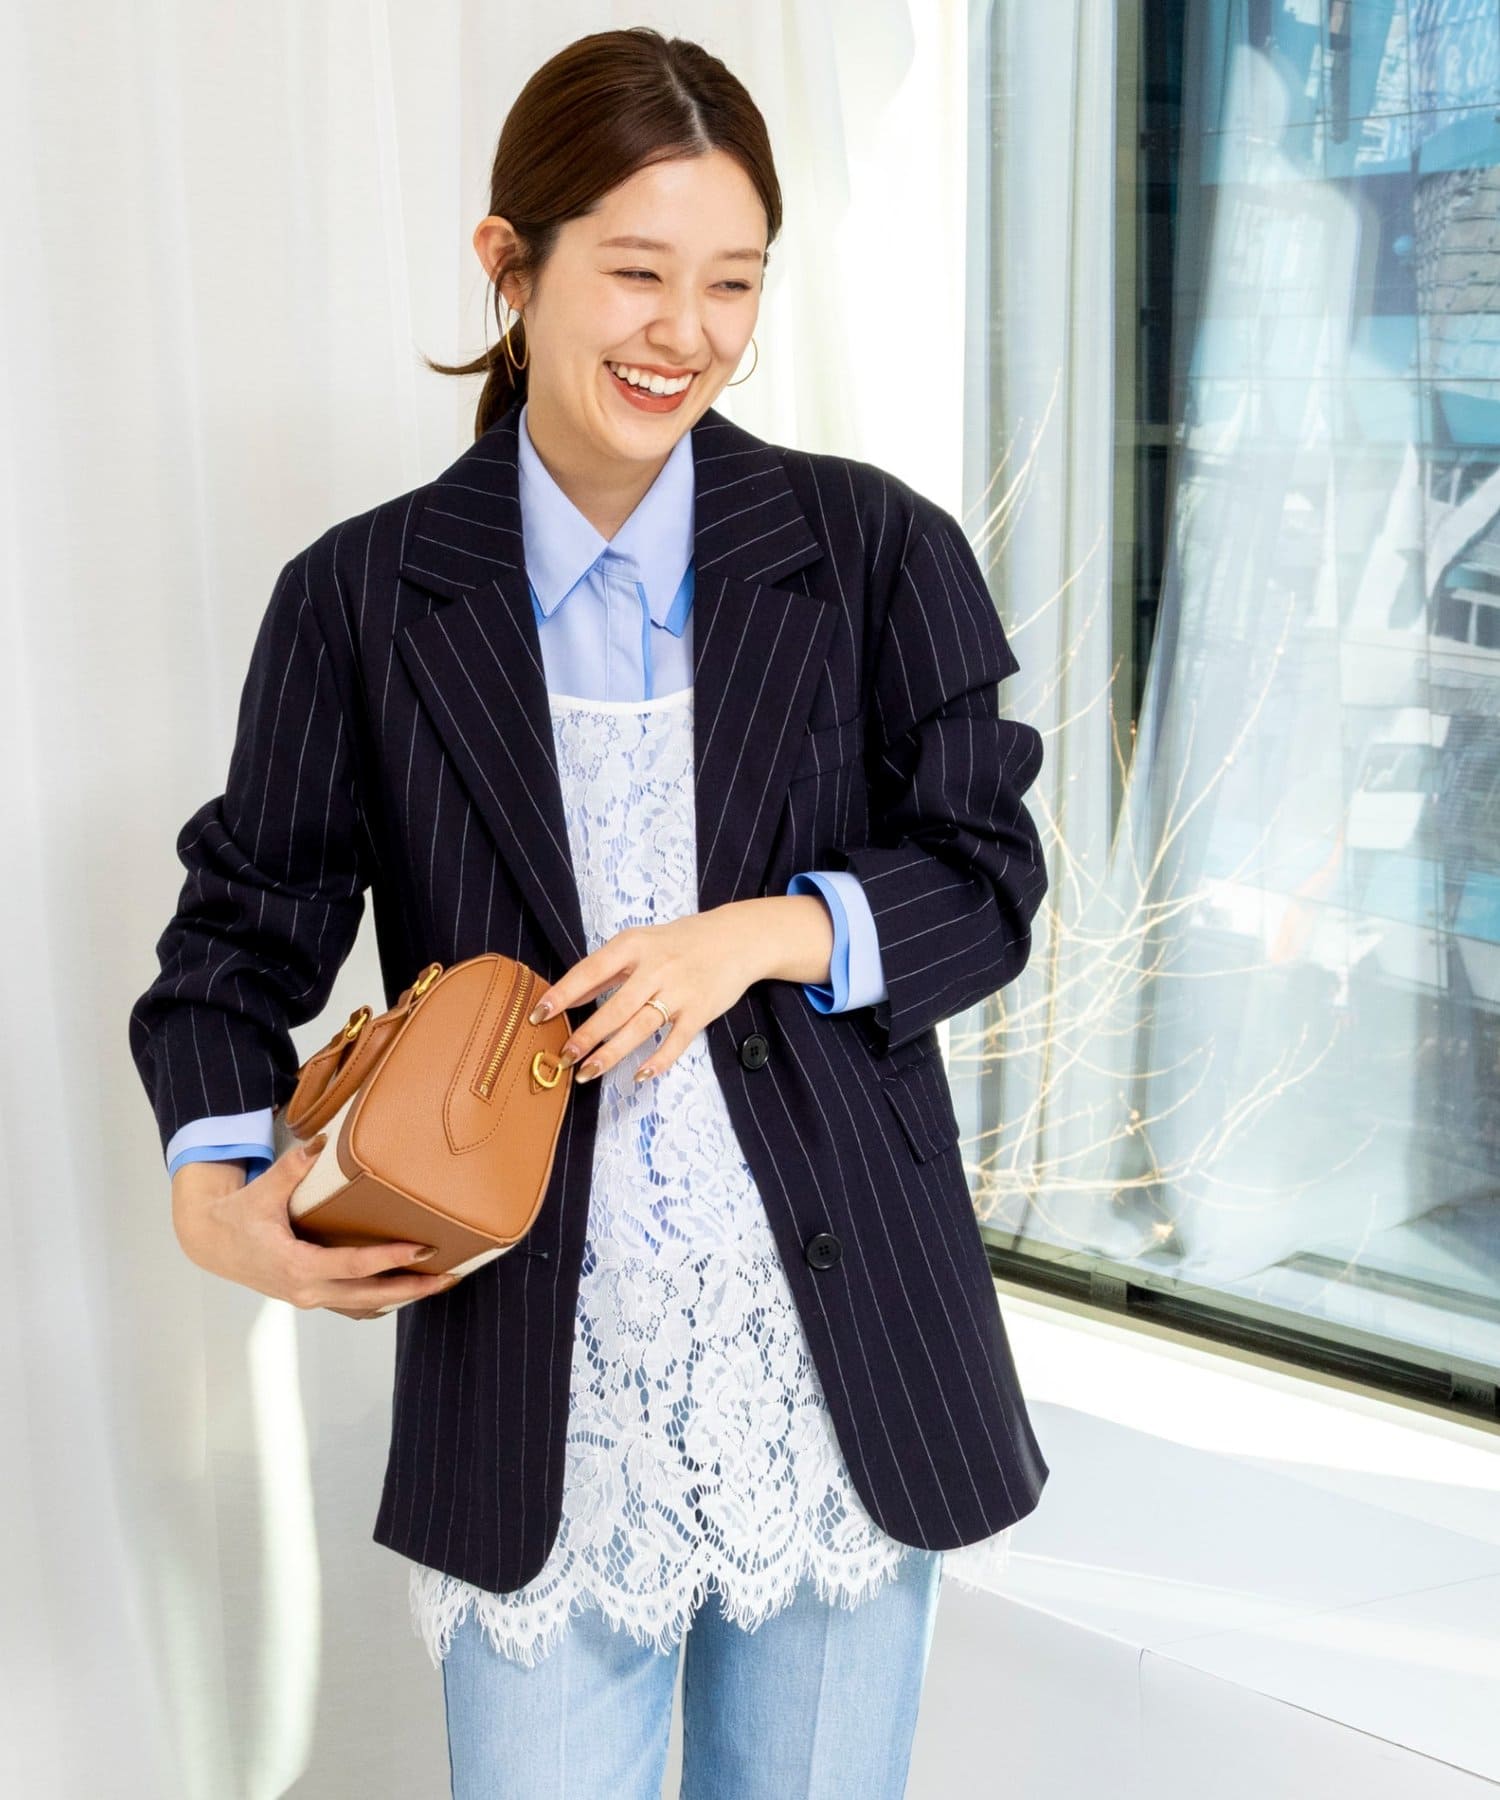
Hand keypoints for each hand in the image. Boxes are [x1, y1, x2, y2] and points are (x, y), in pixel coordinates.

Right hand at [170, 1139, 461, 1317]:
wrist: (212, 1243)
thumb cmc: (238, 1218)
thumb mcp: (262, 1192)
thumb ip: (291, 1169)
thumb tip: (320, 1144)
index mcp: (296, 1266)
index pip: (353, 1266)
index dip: (389, 1259)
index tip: (422, 1249)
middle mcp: (307, 1290)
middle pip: (369, 1296)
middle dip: (411, 1288)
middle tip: (448, 1275)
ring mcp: (310, 1298)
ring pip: (364, 1305)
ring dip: (402, 1297)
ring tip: (439, 1282)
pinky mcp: (312, 1296)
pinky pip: (354, 1304)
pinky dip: (382, 1298)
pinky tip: (407, 1288)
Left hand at [528, 905, 767, 1085]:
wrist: (736, 938)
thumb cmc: (680, 942)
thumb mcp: (639, 944)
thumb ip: (604, 971)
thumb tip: (567, 997)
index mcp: (633, 946)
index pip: (590, 971)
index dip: (563, 994)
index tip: (539, 1014)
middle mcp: (656, 967)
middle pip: (615, 1007)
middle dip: (586, 1035)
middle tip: (564, 1056)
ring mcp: (679, 991)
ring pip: (640, 1027)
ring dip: (612, 1053)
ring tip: (587, 1072)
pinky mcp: (700, 1011)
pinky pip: (675, 1042)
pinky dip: (658, 1061)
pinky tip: (638, 1075)